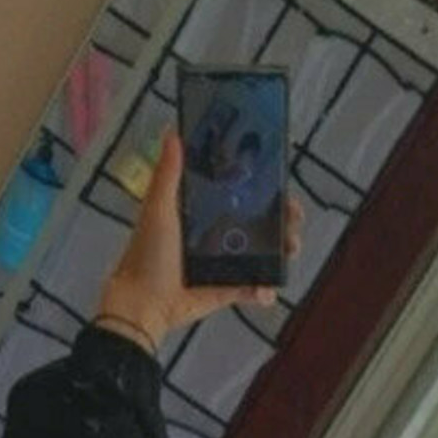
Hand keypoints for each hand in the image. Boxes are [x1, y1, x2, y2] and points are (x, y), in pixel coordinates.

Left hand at [96, 130, 301, 349]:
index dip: (263, 190)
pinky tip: (267, 290)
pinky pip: (253, 288)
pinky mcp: (227, 290)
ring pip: (263, 255)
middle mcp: (216, 236)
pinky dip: (264, 290)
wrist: (143, 303)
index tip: (281, 185)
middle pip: (260, 224)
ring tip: (291, 249)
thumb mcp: (157, 209)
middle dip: (282, 220)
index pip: (240, 195)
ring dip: (282, 252)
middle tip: (293, 217)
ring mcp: (224, 264)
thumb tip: (172, 133)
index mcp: (202, 213)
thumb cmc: (146, 255)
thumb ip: (168, 173)